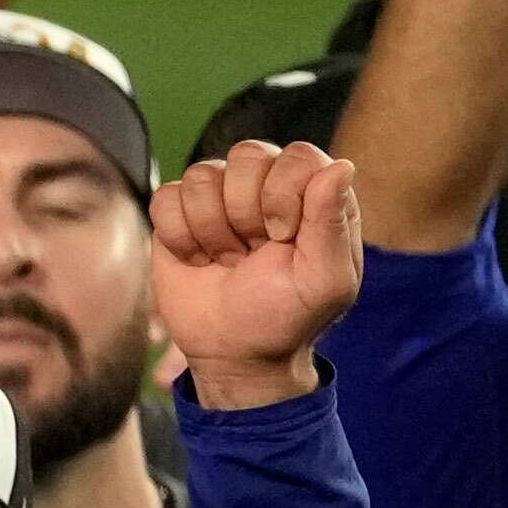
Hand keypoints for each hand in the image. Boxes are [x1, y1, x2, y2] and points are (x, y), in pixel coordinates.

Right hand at [151, 139, 364, 408]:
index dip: (283, 194)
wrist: (233, 351)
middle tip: (252, 253)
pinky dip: (178, 235)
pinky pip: (167, 197)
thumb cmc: (287, 316)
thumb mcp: (324, 280)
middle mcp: (268, 185)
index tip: (282, 238)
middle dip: (244, 213)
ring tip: (226, 259)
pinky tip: (197, 259)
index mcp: (313, 193)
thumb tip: (341, 166)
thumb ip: (332, 222)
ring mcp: (220, 197)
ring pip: (203, 175)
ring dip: (211, 229)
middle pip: (248, 155)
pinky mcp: (178, 214)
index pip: (297, 156)